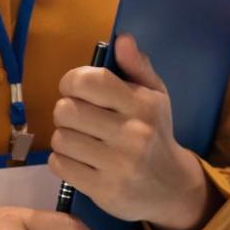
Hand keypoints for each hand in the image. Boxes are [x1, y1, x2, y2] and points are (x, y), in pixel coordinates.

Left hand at [50, 35, 212, 229]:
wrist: (171, 187)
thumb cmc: (156, 133)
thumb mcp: (155, 96)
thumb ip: (137, 66)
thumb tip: (122, 39)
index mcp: (141, 104)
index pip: (89, 81)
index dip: (72, 81)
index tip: (76, 90)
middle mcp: (130, 133)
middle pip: (66, 110)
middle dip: (66, 111)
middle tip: (78, 118)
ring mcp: (116, 164)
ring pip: (60, 139)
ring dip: (64, 137)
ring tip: (80, 140)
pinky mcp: (103, 190)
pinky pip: (59, 166)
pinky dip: (62, 161)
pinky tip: (78, 160)